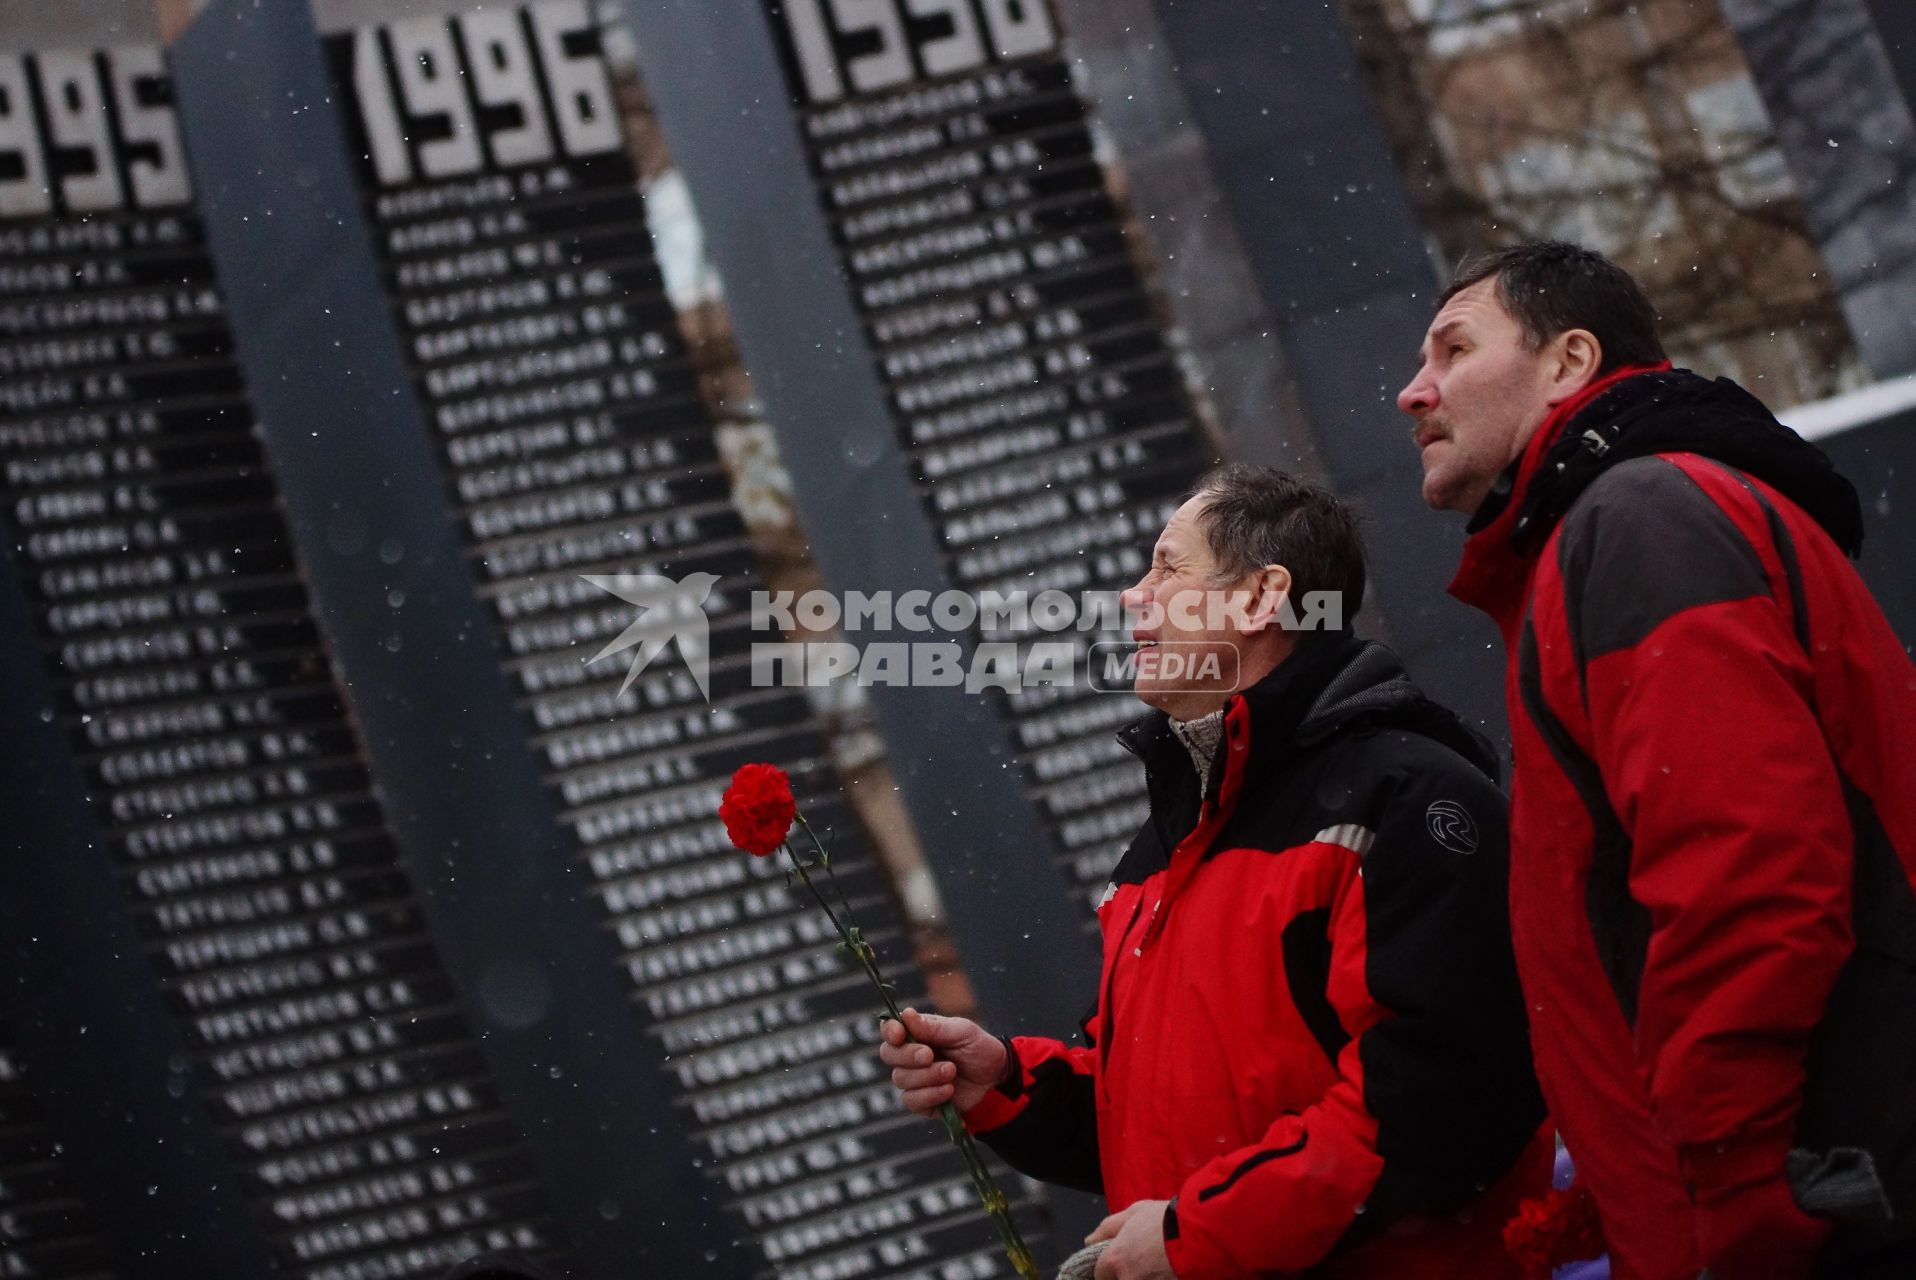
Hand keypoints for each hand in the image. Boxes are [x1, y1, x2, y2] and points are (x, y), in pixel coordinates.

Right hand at [877, 1007, 1006, 1115]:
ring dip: (926, 1076)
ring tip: (951, 1071)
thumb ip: (934, 1027)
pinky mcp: (923, 1102)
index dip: (890, 1031)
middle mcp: (911, 1056)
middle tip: (930, 1055)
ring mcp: (916, 1079)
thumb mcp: (962, 1032)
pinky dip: (930, 1094)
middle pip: (889, 1054)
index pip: (891, 1030)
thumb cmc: (980, 1049)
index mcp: (918, 1034)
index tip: (900, 1034)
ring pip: (900, 1078)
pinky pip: (912, 1100)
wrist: (998, 1080)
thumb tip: (905, 1014)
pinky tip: (948, 1090)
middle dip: (908, 1055)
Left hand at [1088, 1199, 1173, 1279]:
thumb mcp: (1133, 1212)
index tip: (1120, 1258)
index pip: (1100, 1274)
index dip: (1108, 1266)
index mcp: (1116, 1260)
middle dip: (1130, 1272)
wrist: (1201, 1233)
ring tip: (1160, 1260)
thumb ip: (1107, 1228)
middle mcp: (1129, 1279)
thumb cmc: (1165, 1219)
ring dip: (1146, 1274)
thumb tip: (1089, 1240)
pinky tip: (1169, 1267)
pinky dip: (1160, 1276)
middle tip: (1145, 1257)